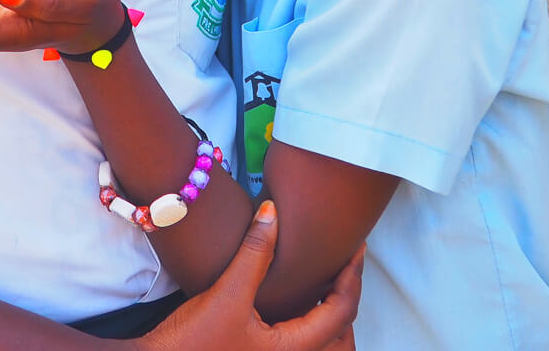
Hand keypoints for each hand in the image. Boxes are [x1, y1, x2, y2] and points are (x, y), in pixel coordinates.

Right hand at [135, 202, 361, 350]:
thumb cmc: (192, 340)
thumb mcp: (227, 293)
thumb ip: (254, 252)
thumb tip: (273, 211)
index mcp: (292, 348)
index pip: (341, 311)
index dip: (353, 276)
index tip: (356, 247)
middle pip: (341, 337)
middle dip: (348, 300)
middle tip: (345, 265)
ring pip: (322, 345)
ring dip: (330, 316)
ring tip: (323, 281)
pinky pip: (300, 344)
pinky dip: (309, 323)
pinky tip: (293, 299)